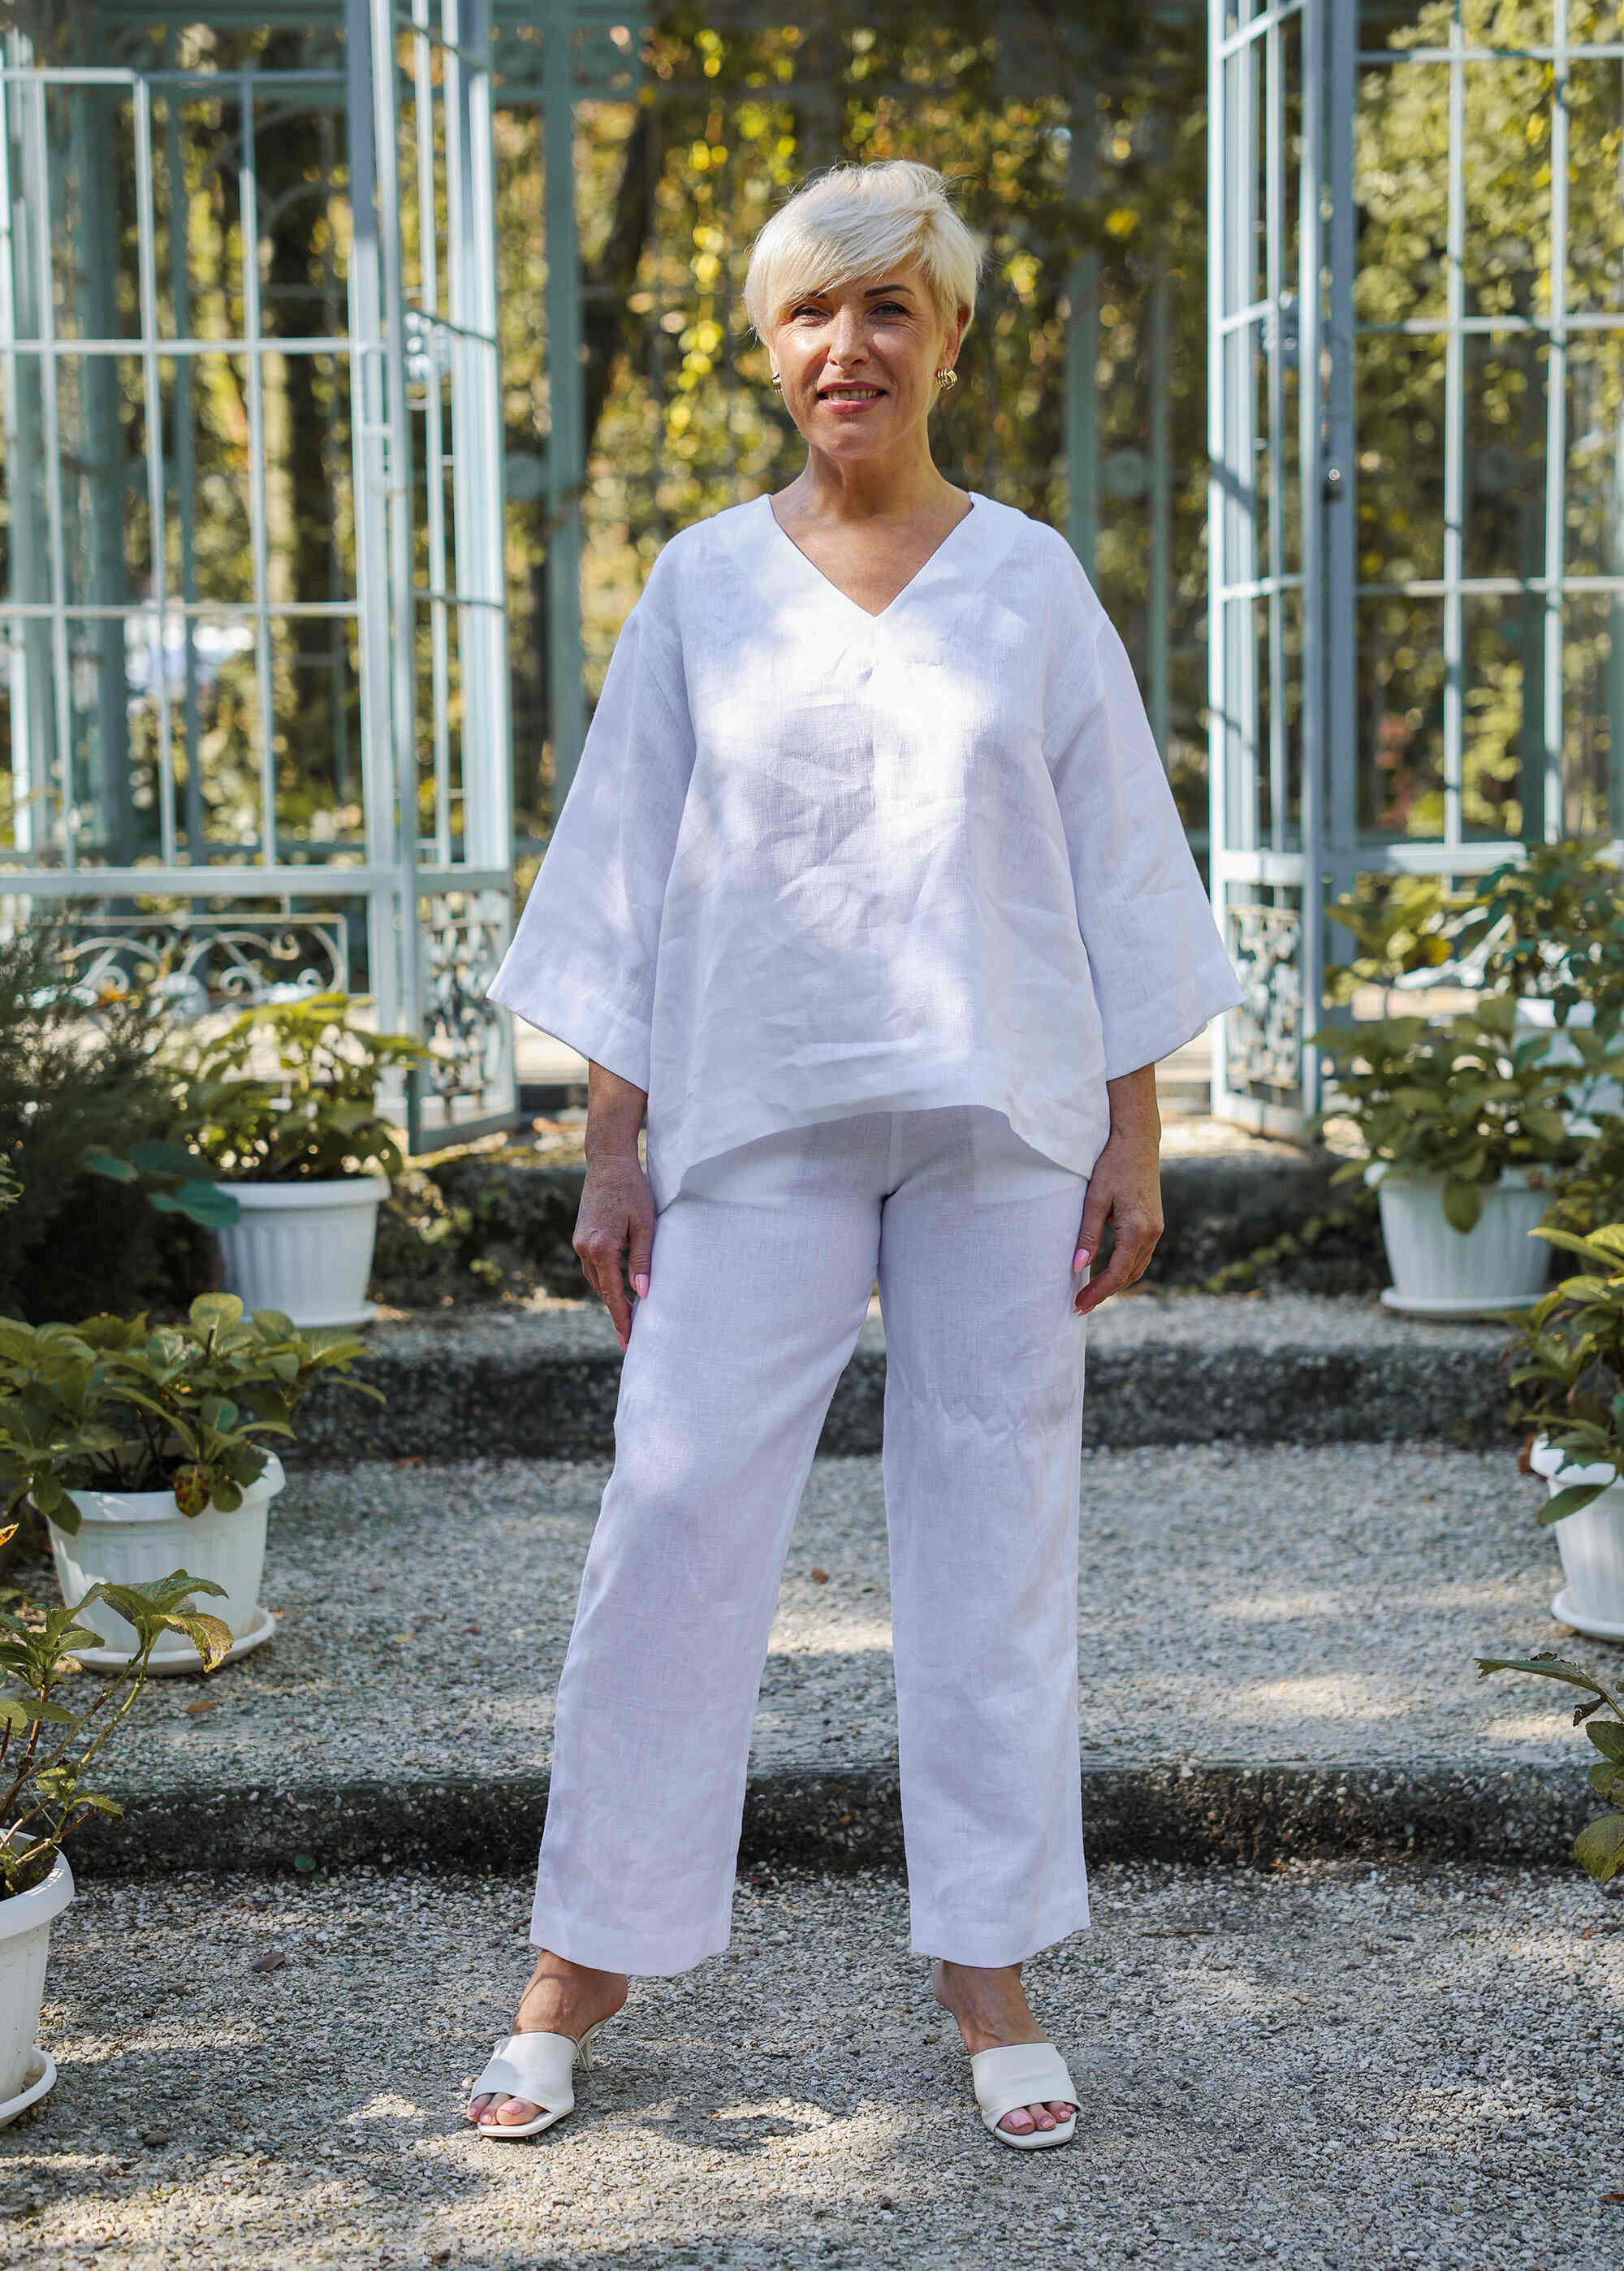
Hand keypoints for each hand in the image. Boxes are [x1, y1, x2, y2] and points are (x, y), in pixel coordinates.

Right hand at [574, 1060, 653, 1349]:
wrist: (608, 1161)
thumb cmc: (633, 1189)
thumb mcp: (645, 1225)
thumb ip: (642, 1260)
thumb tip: (642, 1293)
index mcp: (601, 1248)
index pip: (612, 1294)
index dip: (622, 1318)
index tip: (628, 1340)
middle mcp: (584, 1248)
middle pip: (600, 1290)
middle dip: (615, 1311)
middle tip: (631, 1335)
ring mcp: (579, 1241)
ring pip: (595, 1279)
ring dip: (609, 1295)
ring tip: (627, 1314)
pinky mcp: (581, 1235)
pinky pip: (593, 1265)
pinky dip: (604, 1279)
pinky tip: (617, 1285)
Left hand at [1071, 1066, 1162, 1315]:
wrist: (1137, 1141)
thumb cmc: (1113, 1165)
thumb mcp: (1095, 1199)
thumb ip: (1088, 1235)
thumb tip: (1077, 1266)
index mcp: (1137, 1229)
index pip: (1117, 1273)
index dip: (1098, 1292)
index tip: (1078, 1304)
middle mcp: (1152, 1233)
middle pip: (1129, 1275)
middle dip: (1105, 1292)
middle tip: (1080, 1304)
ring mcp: (1156, 1228)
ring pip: (1137, 1267)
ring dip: (1116, 1282)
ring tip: (1091, 1292)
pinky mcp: (1154, 1223)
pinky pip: (1140, 1254)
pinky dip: (1124, 1267)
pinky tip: (1107, 1270)